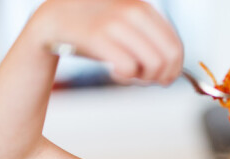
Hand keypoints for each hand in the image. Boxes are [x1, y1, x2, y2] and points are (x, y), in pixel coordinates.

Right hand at [32, 0, 183, 84]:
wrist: (54, 19)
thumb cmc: (95, 28)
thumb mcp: (127, 25)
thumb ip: (150, 40)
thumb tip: (174, 70)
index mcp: (143, 7)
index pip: (175, 45)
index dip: (174, 69)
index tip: (165, 79)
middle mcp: (133, 11)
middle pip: (168, 57)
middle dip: (162, 76)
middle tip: (146, 80)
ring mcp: (115, 23)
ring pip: (153, 64)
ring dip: (144, 78)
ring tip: (129, 75)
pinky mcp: (98, 36)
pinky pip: (129, 68)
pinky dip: (126, 77)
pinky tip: (116, 73)